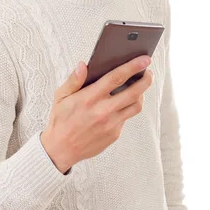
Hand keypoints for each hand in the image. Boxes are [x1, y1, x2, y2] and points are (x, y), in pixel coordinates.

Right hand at [41, 55, 153, 173]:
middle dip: (146, 80)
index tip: (145, 60)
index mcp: (89, 98)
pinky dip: (126, 108)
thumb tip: (83, 65)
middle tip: (149, 73)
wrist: (61, 149)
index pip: (116, 78)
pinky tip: (122, 104)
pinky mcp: (114, 134)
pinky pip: (126, 118)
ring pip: (136, 106)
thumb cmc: (61, 120)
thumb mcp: (60, 96)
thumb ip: (73, 80)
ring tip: (139, 88)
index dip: (133, 67)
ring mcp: (111, 124)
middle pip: (134, 92)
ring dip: (141, 95)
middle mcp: (103, 111)